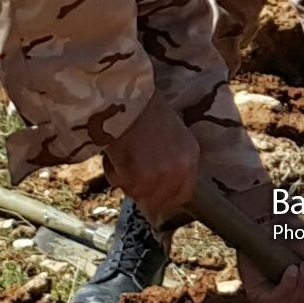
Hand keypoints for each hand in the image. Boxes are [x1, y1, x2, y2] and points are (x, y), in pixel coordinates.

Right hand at [102, 93, 197, 222]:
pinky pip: (120, 183)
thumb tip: (157, 191)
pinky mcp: (138, 177)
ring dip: (124, 179)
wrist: (129, 101)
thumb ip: (170, 163)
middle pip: (159, 201)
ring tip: (122, 154)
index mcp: (191, 156)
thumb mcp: (171, 137)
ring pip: (136, 193)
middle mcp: (180, 169)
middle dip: (142, 191)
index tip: (150, 194)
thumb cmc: (145, 112)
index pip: (183, 194)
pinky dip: (112, 171)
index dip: (164, 197)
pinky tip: (115, 152)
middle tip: (129, 173)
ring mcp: (160, 175)